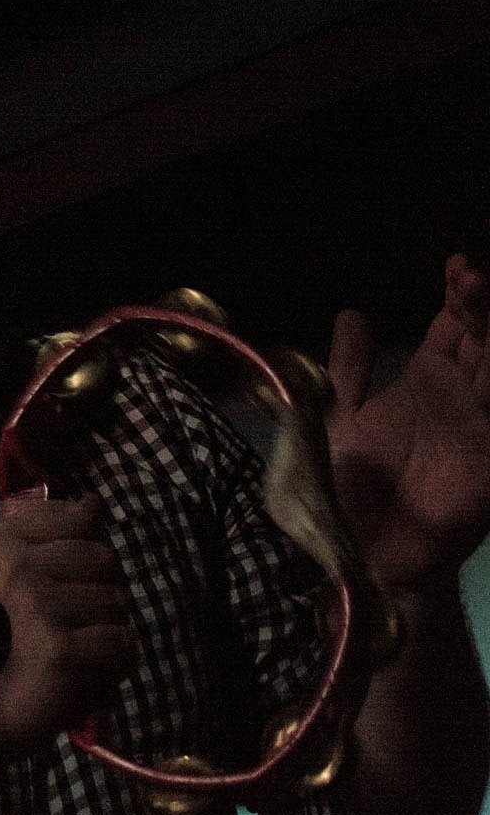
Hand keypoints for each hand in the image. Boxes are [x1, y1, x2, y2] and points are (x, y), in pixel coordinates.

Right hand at [0, 495, 133, 754]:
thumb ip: (42, 541)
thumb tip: (95, 504)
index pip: (81, 518)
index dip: (87, 552)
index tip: (66, 582)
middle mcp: (18, 567)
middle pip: (105, 559)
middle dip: (100, 594)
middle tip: (71, 626)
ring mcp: (39, 606)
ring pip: (117, 604)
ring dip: (106, 633)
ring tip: (74, 655)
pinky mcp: (61, 649)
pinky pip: (122, 645)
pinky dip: (113, 666)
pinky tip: (86, 676)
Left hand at [328, 253, 489, 590]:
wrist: (354, 551)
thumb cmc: (345, 488)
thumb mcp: (340, 417)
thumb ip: (350, 368)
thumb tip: (353, 313)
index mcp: (426, 387)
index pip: (454, 331)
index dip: (459, 298)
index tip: (456, 263)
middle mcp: (460, 402)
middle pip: (485, 341)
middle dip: (482, 304)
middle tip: (469, 273)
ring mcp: (481, 429)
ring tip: (480, 293)